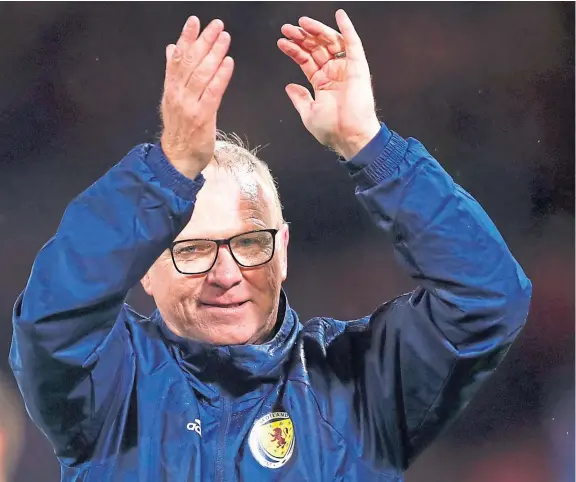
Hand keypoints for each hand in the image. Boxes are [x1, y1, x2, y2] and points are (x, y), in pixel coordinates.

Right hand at [160, 17, 233, 178]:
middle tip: (216, 26)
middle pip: (191, 62)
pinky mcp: (203, 117)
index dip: (186, 38)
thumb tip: (172, 49)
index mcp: (170, 88)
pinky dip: (221, 76)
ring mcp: (190, 105)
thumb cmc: (178, 131)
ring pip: (202, 74)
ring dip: (215, 54)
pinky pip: (213, 93)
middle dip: (204, 41)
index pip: (177, 58)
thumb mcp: (170, 99)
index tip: (194, 22)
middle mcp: (178, 94)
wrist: (177, 159)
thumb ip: (173, 74)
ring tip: (225, 39)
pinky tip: (228, 63)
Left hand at [278, 10, 379, 159]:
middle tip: (287, 29)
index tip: (281, 42)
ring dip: (317, 30)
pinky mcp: (358, 67)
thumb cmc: (332, 130)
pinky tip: (340, 15)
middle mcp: (334, 74)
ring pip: (330, 42)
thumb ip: (300, 99)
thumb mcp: (308, 114)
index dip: (294, 50)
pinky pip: (353, 44)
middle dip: (302, 37)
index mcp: (323, 84)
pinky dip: (347, 28)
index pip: (306, 60)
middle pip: (316, 48)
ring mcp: (346, 69)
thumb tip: (290, 87)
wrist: (349, 136)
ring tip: (302, 24)